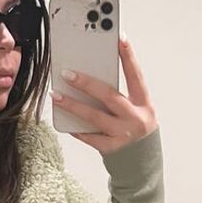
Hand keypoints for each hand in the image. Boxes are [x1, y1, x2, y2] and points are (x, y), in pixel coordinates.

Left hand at [51, 35, 158, 154]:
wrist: (141, 164)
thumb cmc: (135, 130)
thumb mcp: (136, 111)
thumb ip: (120, 97)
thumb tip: (91, 79)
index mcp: (144, 104)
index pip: (136, 76)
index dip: (128, 56)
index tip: (119, 38)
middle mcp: (136, 118)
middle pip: (109, 96)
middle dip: (87, 83)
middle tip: (67, 73)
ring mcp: (123, 134)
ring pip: (94, 116)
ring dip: (73, 104)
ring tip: (57, 95)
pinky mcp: (111, 149)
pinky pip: (89, 136)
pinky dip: (76, 127)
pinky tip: (64, 120)